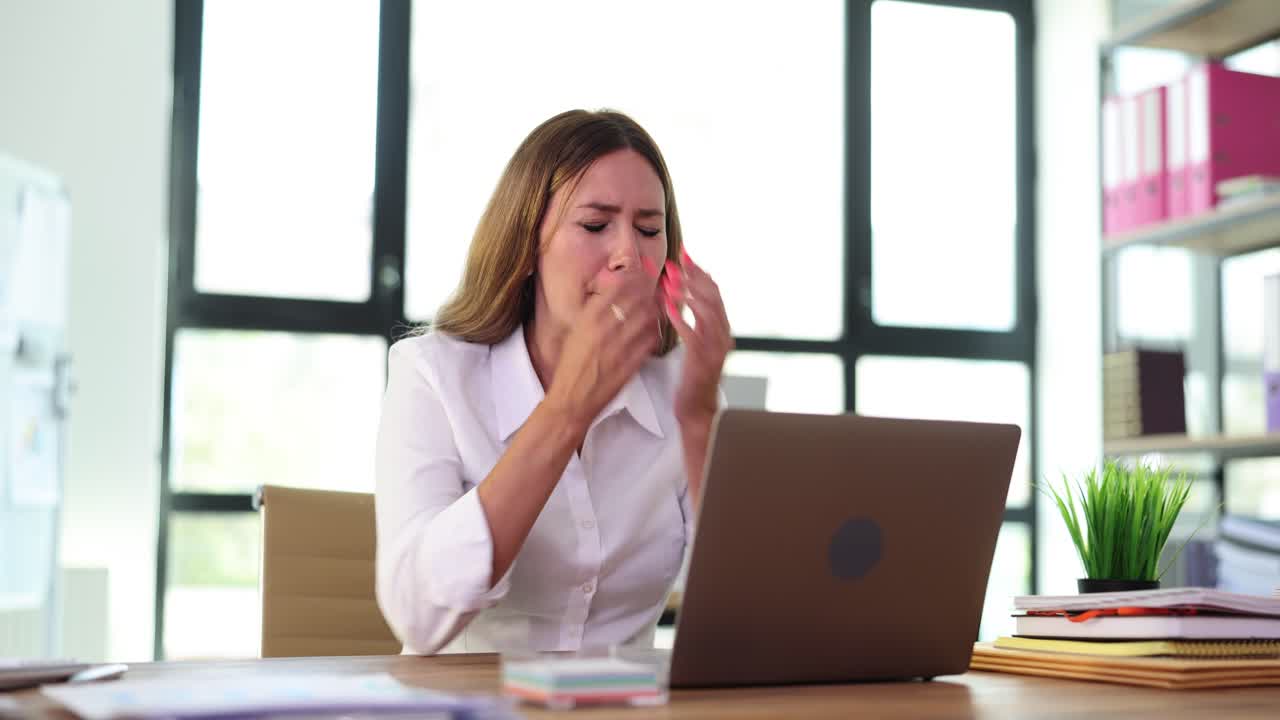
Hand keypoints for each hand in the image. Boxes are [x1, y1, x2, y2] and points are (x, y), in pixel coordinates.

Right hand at [543, 269, 662, 432]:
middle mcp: (605, 329)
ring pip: (647, 317)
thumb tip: (610, 292)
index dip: (634, 277)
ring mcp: (619, 346)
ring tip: (656, 306)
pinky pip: (650, 340)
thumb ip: (594, 311)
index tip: (641, 273)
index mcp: (589, 318)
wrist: (571, 400)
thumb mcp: (576, 332)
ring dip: (654, 309)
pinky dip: (655, 331)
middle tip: (655, 287)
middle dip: (648, 290)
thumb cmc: (572, 366)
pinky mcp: (630, 363)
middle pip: (637, 298)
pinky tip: (654, 329)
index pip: (618, 286)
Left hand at [662, 249, 732, 424]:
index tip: (685, 254)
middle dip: (694, 276)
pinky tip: (666, 306)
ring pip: (706, 312)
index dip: (700, 271)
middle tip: (675, 261)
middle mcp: (723, 335)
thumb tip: (680, 292)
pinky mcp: (702, 361)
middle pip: (712, 296)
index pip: (714, 291)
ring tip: (669, 279)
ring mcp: (715, 348)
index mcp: (722, 327)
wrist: (696, 408)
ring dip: (687, 293)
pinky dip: (680, 318)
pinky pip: (692, 334)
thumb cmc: (692, 374)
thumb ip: (694, 319)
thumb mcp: (696, 342)